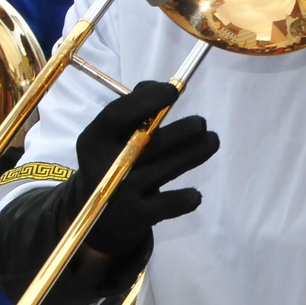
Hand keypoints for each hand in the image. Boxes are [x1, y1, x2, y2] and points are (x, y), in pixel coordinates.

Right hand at [63, 81, 219, 257]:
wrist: (98, 216)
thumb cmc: (114, 161)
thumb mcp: (112, 135)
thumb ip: (134, 108)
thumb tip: (162, 87)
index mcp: (93, 140)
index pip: (118, 114)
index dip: (147, 99)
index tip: (174, 91)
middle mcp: (103, 166)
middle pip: (148, 143)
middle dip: (182, 130)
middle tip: (201, 123)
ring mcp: (119, 194)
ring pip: (166, 169)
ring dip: (195, 152)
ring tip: (212, 140)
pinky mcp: (136, 217)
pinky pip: (170, 205)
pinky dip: (187, 198)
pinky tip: (194, 193)